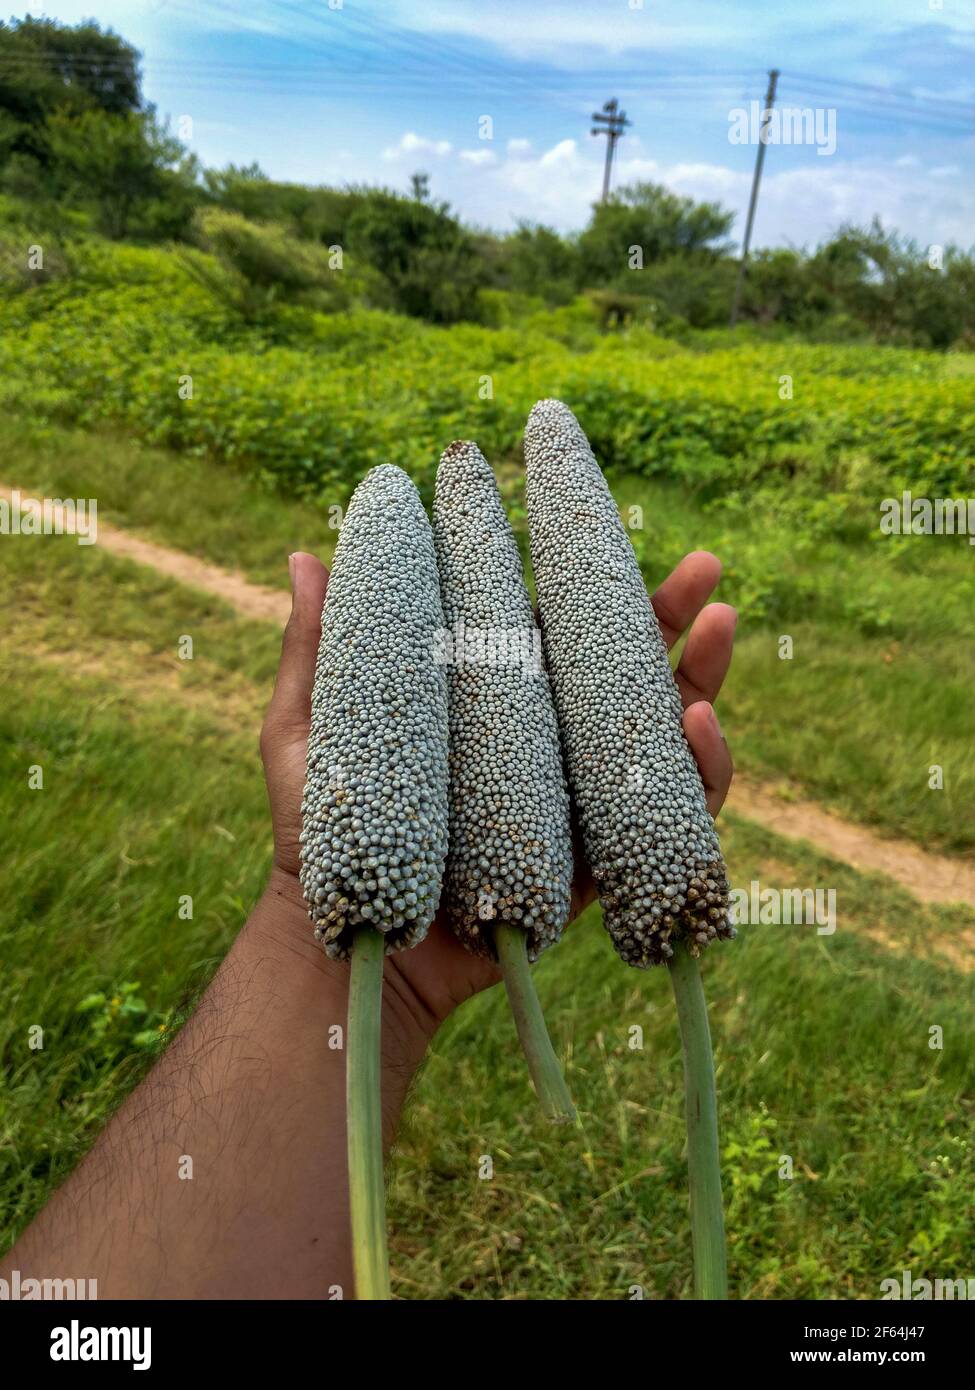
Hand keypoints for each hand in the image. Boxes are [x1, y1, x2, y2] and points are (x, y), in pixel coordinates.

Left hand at [259, 548, 734, 1035]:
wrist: (347, 942)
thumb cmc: (318, 833)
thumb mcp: (309, 728)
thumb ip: (318, 646)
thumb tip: (305, 554)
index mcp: (491, 695)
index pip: (554, 624)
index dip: (591, 578)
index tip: (612, 524)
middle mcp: (545, 737)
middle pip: (623, 667)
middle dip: (673, 616)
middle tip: (707, 571)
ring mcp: (577, 795)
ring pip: (658, 731)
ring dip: (703, 679)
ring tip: (723, 627)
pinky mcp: (602, 857)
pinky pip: (670, 815)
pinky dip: (700, 774)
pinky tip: (698, 729)